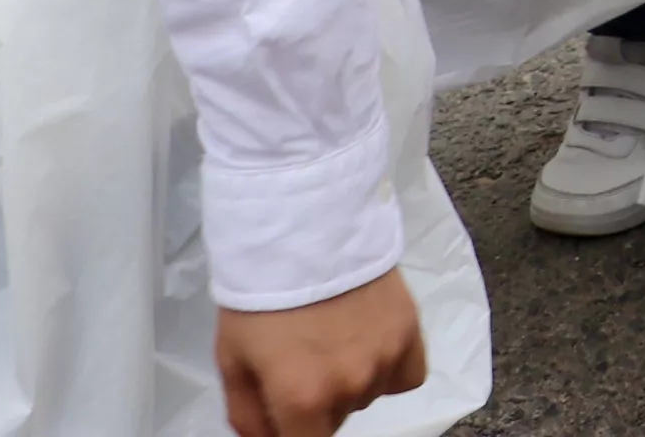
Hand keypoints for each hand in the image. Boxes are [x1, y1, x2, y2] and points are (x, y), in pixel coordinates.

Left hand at [218, 266, 429, 436]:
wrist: (304, 227)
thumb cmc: (259, 296)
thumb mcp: (233, 360)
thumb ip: (249, 417)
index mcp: (302, 398)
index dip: (295, 431)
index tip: (292, 413)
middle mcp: (350, 386)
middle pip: (335, 421)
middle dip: (316, 405)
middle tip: (301, 362)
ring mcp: (386, 358)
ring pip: (366, 396)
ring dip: (350, 381)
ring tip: (332, 339)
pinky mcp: (410, 331)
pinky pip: (406, 376)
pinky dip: (389, 369)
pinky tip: (369, 343)